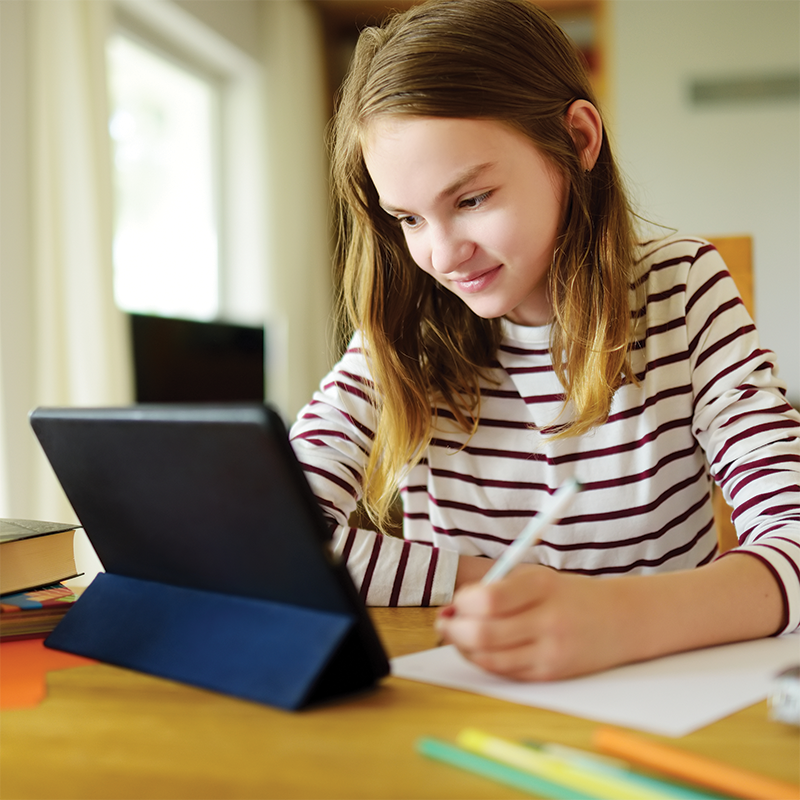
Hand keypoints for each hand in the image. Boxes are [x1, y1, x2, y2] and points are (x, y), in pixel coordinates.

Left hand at [436, 565, 629, 680]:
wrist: (622, 619)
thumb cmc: (568, 594)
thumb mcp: (537, 577)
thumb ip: (497, 590)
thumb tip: (454, 608)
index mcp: (542, 585)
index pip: (488, 600)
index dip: (462, 602)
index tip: (457, 600)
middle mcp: (547, 619)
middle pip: (484, 633)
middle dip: (454, 630)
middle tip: (445, 622)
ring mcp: (550, 651)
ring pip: (489, 658)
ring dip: (463, 648)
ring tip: (458, 636)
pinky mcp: (551, 673)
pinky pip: (504, 672)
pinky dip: (484, 661)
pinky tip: (480, 649)